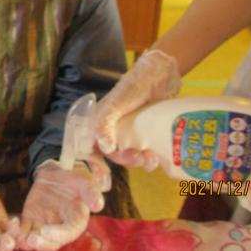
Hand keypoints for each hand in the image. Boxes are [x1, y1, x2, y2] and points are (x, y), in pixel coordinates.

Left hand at [17, 160, 105, 250]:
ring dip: (25, 240)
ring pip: (34, 239)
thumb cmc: (75, 180)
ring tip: (16, 235)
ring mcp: (43, 226)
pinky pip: (22, 229)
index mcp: (75, 223)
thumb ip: (91, 193)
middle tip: (30, 239)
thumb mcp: (85, 183)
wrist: (57, 174)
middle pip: (50, 243)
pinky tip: (11, 223)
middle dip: (40, 243)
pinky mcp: (30, 221)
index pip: (67, 233)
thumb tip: (98, 205)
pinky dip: (15, 230)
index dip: (57, 234)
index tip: (45, 230)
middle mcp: (59, 230)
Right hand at [95, 50, 180, 169]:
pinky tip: (158, 157)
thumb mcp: (116, 104)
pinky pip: (145, 152)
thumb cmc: (133, 86)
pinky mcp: (146, 133)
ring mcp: (131, 132)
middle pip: (114, 154)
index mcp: (100, 122)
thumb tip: (106, 148)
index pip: (91, 147)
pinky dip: (151, 159)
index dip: (95, 163)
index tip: (102, 176)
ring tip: (151, 157)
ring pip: (130, 155)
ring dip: (140, 161)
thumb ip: (106, 124)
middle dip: (126, 160)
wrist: (160, 74)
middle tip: (139, 157)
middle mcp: (113, 129)